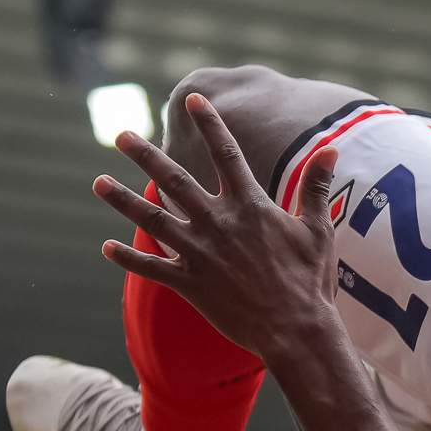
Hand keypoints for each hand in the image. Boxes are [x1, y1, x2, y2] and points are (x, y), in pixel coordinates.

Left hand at [96, 94, 337, 360]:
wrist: (296, 331)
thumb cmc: (311, 282)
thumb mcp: (318, 230)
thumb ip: (316, 188)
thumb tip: (332, 150)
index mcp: (249, 207)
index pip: (226, 153)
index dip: (209, 124)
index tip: (192, 100)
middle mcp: (218, 224)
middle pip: (174, 181)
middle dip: (145, 155)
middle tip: (120, 135)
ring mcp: (201, 254)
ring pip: (153, 219)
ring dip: (123, 200)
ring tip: (98, 182)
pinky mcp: (191, 284)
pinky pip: (152, 269)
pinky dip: (129, 258)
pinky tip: (106, 247)